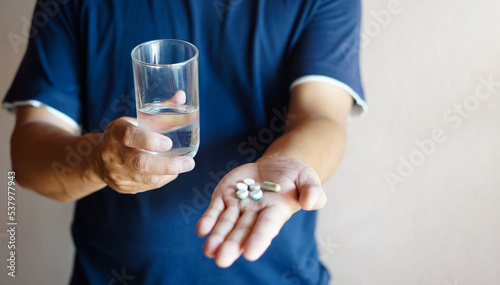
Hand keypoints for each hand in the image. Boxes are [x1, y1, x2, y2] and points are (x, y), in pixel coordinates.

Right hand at [93, 117, 194, 193]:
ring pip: (146, 178)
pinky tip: (172, 172)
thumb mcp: (135, 121)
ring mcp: (116, 173)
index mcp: (115, 132)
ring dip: (170, 173)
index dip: (149, 140)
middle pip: (141, 163)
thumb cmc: (124, 136)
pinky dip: (163, 179)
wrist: (97, 160)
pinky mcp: (122, 187)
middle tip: (188, 163)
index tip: (168, 143)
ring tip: (185, 165)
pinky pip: (147, 186)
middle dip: (167, 164)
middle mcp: (112, 154)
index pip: (129, 136)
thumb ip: (159, 112)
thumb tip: (181, 96)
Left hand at [196, 156, 326, 266]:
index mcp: (276, 212)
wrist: (277, 166)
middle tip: (221, 259)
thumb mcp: (309, 179)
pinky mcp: (226, 195)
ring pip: (226, 223)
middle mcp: (256, 213)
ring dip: (217, 237)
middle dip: (232, 245)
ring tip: (209, 251)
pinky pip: (216, 209)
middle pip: (242, 230)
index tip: (250, 254)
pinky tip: (201, 230)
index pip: (266, 227)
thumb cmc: (297, 177)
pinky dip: (208, 220)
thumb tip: (310, 203)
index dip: (259, 239)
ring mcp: (239, 205)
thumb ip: (313, 191)